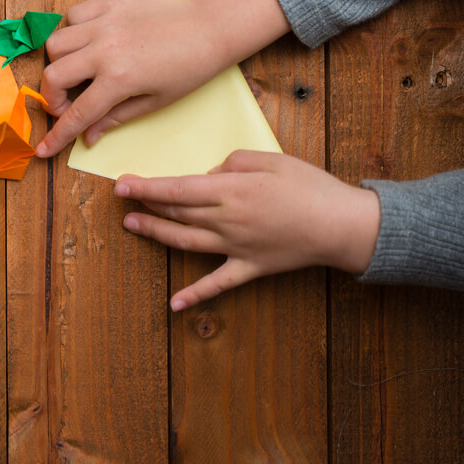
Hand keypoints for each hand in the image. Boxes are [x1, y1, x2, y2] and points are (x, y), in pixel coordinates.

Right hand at [36, 0, 224, 156]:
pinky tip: (86, 42)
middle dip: (52, 98)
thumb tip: (88, 137)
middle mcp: (104, 49)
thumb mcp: (155, 102)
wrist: (209, 28)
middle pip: (53, 75)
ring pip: (55, 43)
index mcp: (119, 79)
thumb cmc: (189, 70)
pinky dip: (71, 31)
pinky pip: (72, 15)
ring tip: (77, 71)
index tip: (43, 149)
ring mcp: (104, 23)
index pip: (76, 113)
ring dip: (58, 63)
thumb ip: (115, 118)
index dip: (57, 136)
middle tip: (67, 105)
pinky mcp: (109, 3)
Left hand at [115, 150, 379, 310]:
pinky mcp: (250, 267)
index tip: (122, 183)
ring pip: (186, 242)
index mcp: (231, 190)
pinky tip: (174, 304)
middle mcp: (227, 220)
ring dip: (156, 234)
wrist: (342, 225)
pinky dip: (195, 295)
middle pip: (177, 212)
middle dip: (146, 203)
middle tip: (121, 197)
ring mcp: (236, 247)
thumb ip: (233, 162)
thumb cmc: (310, 186)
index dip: (147, 186)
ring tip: (132, 225)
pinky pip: (218, 283)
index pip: (177, 188)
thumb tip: (209, 173)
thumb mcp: (271, 159)